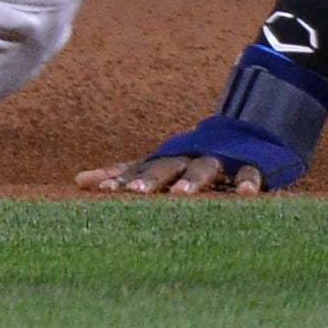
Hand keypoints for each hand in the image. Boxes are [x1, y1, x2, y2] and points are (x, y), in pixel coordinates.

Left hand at [80, 149, 275, 194]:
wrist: (244, 132)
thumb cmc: (190, 157)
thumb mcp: (158, 164)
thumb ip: (122, 173)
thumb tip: (77, 181)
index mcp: (165, 159)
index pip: (138, 169)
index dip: (121, 179)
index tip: (102, 191)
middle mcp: (188, 158)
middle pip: (166, 167)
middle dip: (150, 180)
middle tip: (135, 194)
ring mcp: (218, 160)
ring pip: (203, 169)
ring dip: (191, 181)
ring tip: (180, 195)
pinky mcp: (250, 165)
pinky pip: (249, 173)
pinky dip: (247, 182)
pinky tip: (245, 194)